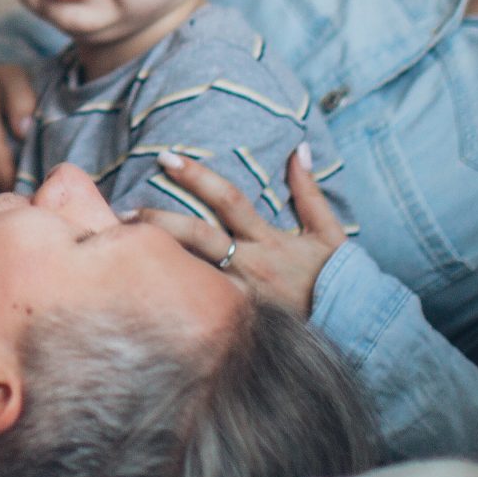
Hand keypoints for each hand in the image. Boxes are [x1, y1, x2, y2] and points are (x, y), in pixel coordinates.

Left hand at [124, 145, 346, 314]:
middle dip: (160, 218)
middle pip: (197, 236)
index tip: (167, 158)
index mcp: (269, 240)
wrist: (355, 327)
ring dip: (157, 257)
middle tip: (124, 207)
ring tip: (123, 245)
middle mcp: (250, 266)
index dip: (197, 176)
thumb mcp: (329, 231)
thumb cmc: (339, 277)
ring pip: (191, 273)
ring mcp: (240, 297)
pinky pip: (199, 307)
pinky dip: (172, 296)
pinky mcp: (236, 322)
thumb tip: (298, 149)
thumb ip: (309, 190)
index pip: (227, 199)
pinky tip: (141, 290)